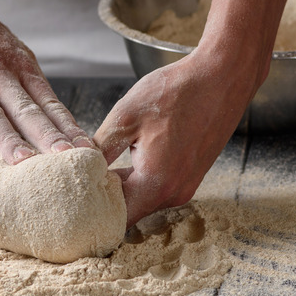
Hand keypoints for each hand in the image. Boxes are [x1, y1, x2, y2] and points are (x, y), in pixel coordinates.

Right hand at [0, 0, 91, 165]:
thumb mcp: (7, 48)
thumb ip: (24, 83)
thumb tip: (51, 119)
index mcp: (19, 65)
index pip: (49, 102)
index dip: (67, 128)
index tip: (85, 150)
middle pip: (27, 110)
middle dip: (48, 138)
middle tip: (67, 161)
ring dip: (10, 140)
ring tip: (26, 164)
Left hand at [94, 47, 263, 226]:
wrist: (223, 76)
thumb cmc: (177, 92)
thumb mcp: (126, 116)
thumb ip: (99, 150)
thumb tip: (76, 168)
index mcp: (156, 183)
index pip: (115, 218)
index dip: (91, 213)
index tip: (72, 202)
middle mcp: (174, 193)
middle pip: (128, 211)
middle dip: (102, 200)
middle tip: (76, 183)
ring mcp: (185, 186)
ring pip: (142, 198)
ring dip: (120, 187)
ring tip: (96, 167)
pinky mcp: (191, 175)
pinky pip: (157, 186)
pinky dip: (137, 178)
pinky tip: (122, 158)